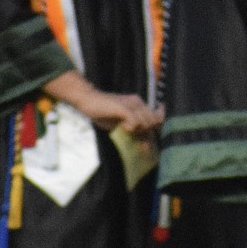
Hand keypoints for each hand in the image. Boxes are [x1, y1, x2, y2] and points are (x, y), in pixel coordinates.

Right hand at [44, 69, 163, 131]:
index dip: (158, 128)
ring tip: (127, 129)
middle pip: (154, 121)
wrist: (88, 100)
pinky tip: (124, 127)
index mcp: (139, 104)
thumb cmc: (103, 113)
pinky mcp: (123, 107)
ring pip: (146, 122)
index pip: (158, 116)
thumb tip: (146, 147)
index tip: (149, 139)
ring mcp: (132, 104)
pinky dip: (131, 127)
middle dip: (147, 132)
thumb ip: (135, 131)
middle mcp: (138, 102)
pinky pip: (135, 120)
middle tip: (135, 136)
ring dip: (138, 130)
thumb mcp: (121, 124)